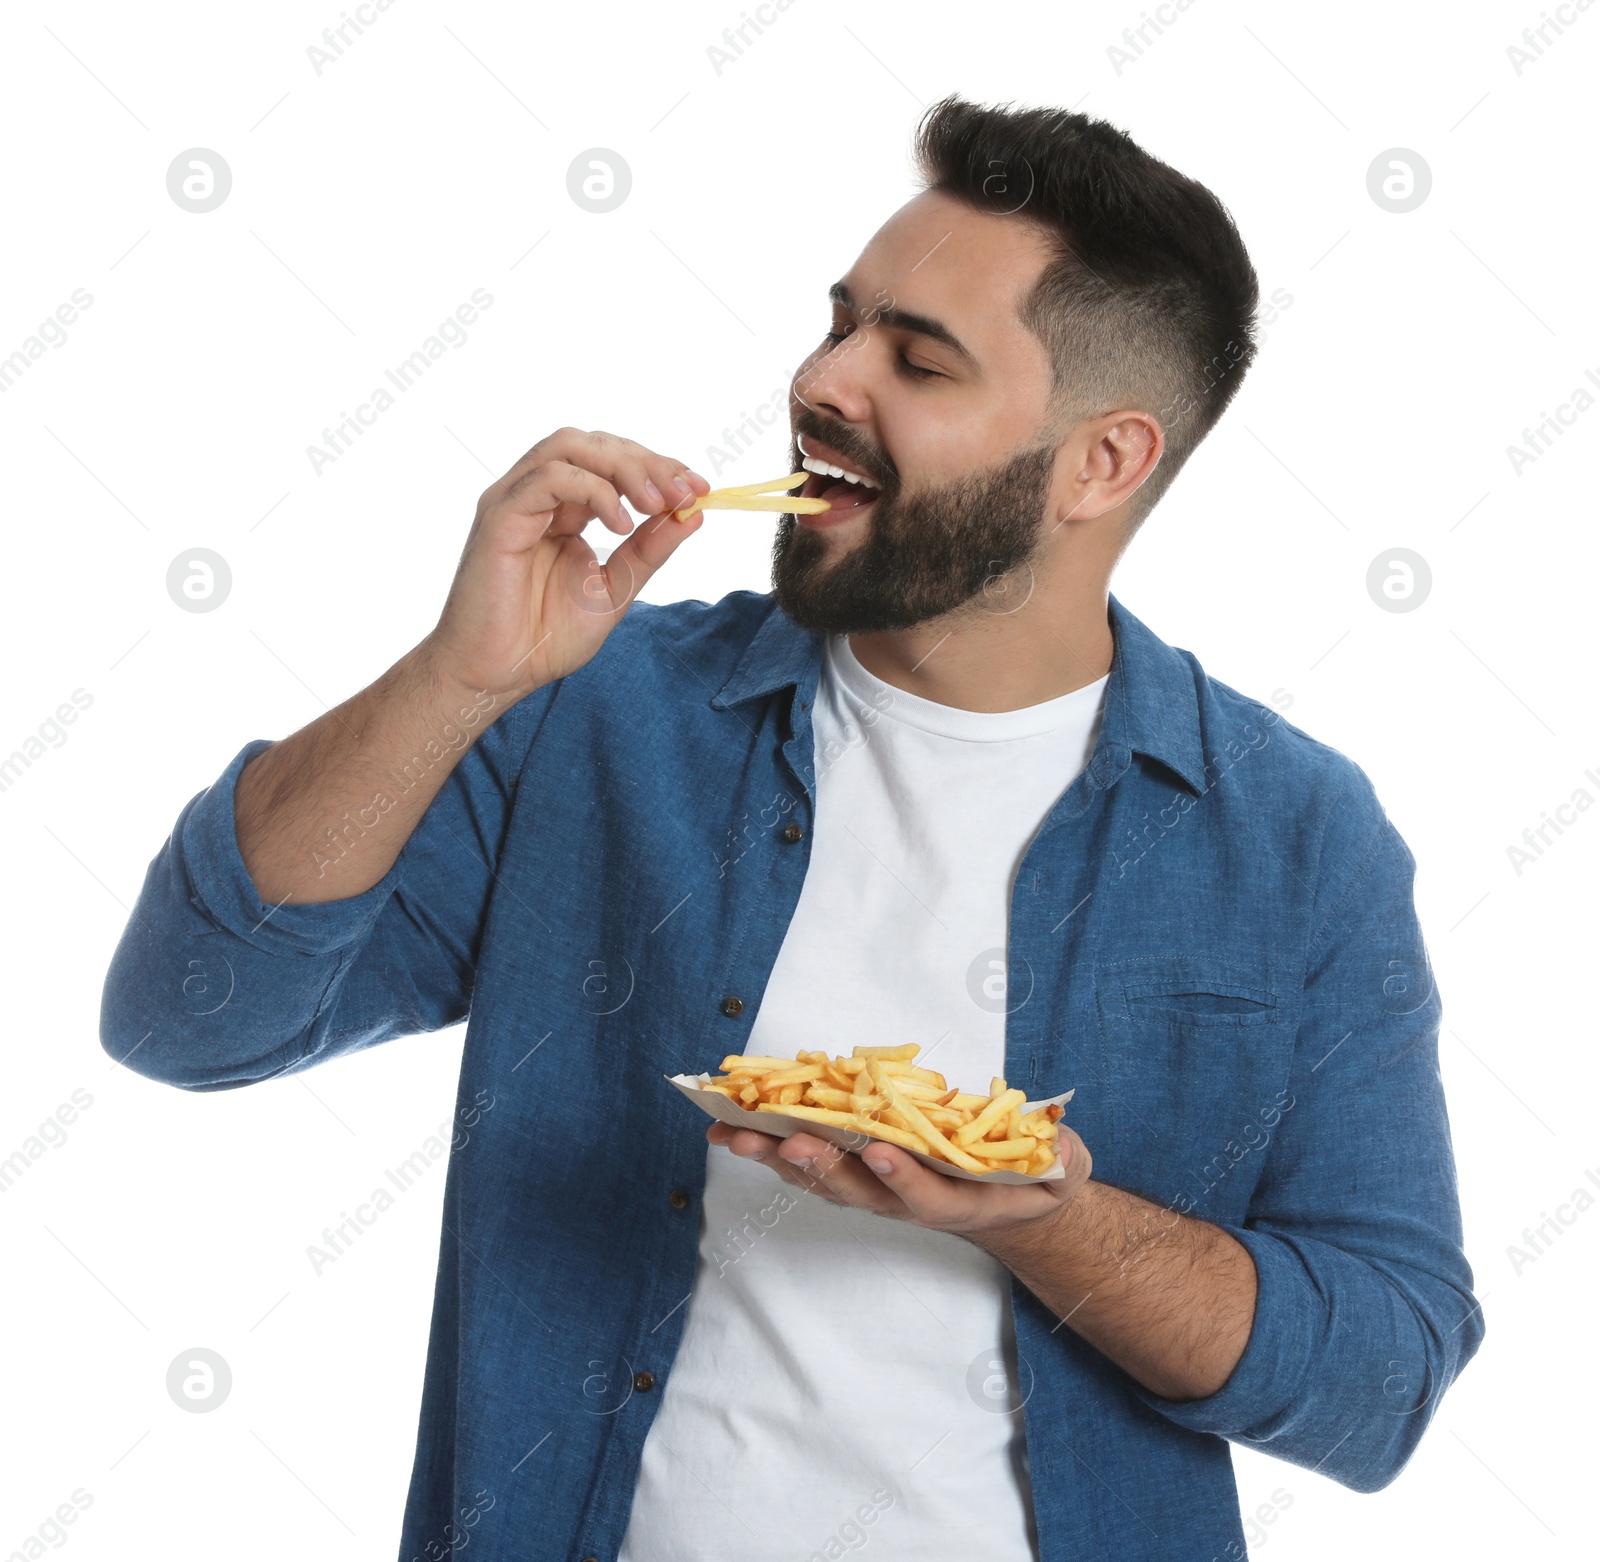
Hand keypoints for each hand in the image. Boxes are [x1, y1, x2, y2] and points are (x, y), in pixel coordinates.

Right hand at [421, 428, 711, 703]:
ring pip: (570, 446)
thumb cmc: (545, 637)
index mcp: (565, 509)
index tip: (699, 488)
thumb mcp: (616, 589)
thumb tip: (693, 515)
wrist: (498, 674)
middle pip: (595, 444)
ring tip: (656, 504)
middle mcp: (538, 495)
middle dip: (648, 462)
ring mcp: (515, 500)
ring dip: (623, 467)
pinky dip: (592, 490)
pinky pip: (548, 478)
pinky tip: (621, 524)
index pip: (613, 462)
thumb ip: (649, 550)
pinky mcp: (499, 515)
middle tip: (684, 493)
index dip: (658, 467)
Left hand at [705, 1119, 1093, 1238]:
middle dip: (820, 1166)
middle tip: (785, 1140)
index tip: (882, 1154)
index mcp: (960, 1201)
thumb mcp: (1059, 1165)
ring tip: (735, 1133)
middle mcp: (910, 1200)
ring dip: (778, 1156)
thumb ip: (1056, 1155)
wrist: (1013, 1200)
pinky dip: (776, 1144)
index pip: (928, 1197)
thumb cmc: (1035, 1176)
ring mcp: (880, 1189)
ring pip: (824, 1178)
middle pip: (858, 1191)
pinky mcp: (860, 1171)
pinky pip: (815, 1160)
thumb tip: (1054, 1142)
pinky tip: (742, 1127)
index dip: (905, 1178)